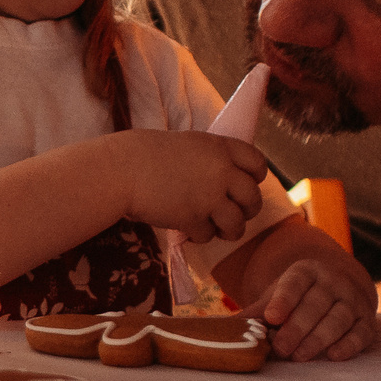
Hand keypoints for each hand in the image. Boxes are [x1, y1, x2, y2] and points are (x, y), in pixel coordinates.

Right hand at [112, 129, 268, 243]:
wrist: (122, 170)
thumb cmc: (146, 154)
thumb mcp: (188, 145)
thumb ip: (212, 159)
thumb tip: (228, 179)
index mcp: (220, 148)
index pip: (258, 163)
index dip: (256, 177)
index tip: (249, 184)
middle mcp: (221, 171)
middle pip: (253, 198)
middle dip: (248, 210)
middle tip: (236, 214)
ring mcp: (209, 196)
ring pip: (237, 223)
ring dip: (229, 230)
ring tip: (218, 230)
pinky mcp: (193, 218)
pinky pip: (208, 235)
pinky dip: (199, 236)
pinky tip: (187, 230)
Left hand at [249, 246, 377, 362]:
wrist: (340, 289)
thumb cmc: (301, 297)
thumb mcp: (279, 296)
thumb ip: (258, 311)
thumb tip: (227, 328)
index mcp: (307, 271)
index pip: (295, 283)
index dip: (284, 300)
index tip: (272, 317)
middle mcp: (333, 282)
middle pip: (315, 305)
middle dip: (297, 328)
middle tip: (281, 348)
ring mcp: (353, 300)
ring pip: (337, 318)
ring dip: (318, 338)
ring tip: (299, 356)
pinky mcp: (366, 320)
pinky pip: (360, 332)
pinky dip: (348, 345)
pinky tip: (333, 355)